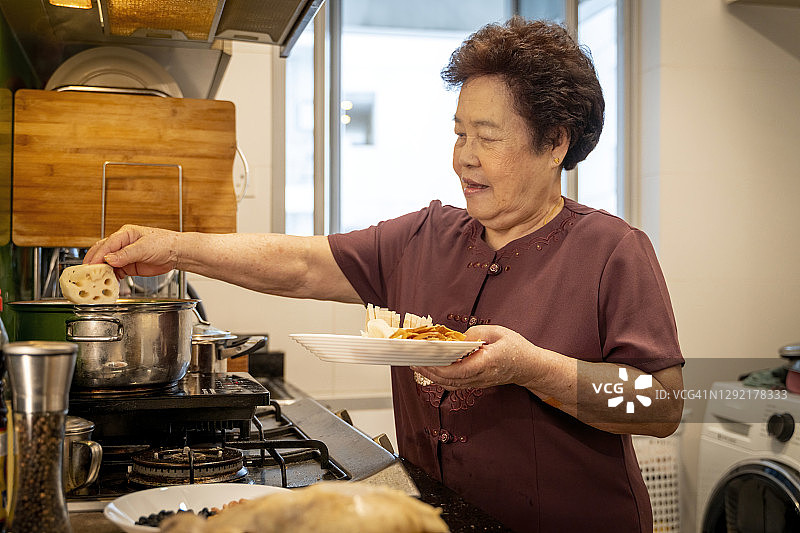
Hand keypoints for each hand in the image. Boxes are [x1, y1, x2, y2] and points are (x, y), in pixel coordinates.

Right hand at [83, 224, 179, 278]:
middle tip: (86, 275)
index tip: (90, 266)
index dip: (97, 256)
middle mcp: (122, 245)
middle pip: (102, 253)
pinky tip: (108, 284)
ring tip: (95, 281)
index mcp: (124, 234)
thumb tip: (109, 259)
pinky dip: (111, 278)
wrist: (177, 253)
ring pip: (107, 264)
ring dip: (101, 273)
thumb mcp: (144, 248)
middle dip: (93, 264)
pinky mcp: (129, 266)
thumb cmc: (164, 244)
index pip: (106, 245)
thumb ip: (126, 254)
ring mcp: (125, 256)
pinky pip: (116, 273)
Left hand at [412, 325, 541, 389]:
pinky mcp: (476, 384)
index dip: (438, 367)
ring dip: (432, 376)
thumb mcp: (498, 332)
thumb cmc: (516, 347)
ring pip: (450, 385)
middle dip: (429, 372)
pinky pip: (455, 384)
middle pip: (449, 380)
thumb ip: (475, 334)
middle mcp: (481, 376)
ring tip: (417, 365)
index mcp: (487, 362)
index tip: (424, 358)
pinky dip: (440, 379)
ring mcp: (478, 383)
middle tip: (412, 361)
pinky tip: (431, 370)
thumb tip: (455, 340)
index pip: (458, 370)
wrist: (529, 367)